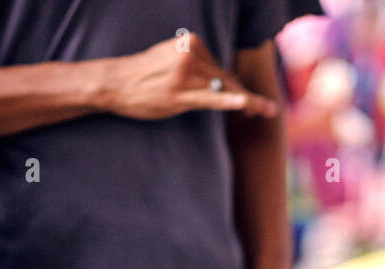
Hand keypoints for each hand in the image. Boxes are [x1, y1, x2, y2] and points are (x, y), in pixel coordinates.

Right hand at [87, 33, 278, 119]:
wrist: (116, 82)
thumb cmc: (143, 74)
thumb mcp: (171, 58)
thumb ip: (195, 64)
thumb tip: (220, 79)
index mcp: (191, 43)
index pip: (220, 68)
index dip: (235, 86)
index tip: (252, 101)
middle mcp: (190, 55)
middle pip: (226, 79)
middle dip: (247, 96)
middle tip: (269, 109)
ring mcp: (185, 75)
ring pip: (223, 90)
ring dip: (248, 102)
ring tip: (268, 110)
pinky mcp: (180, 94)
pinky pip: (211, 99)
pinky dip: (231, 102)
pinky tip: (247, 105)